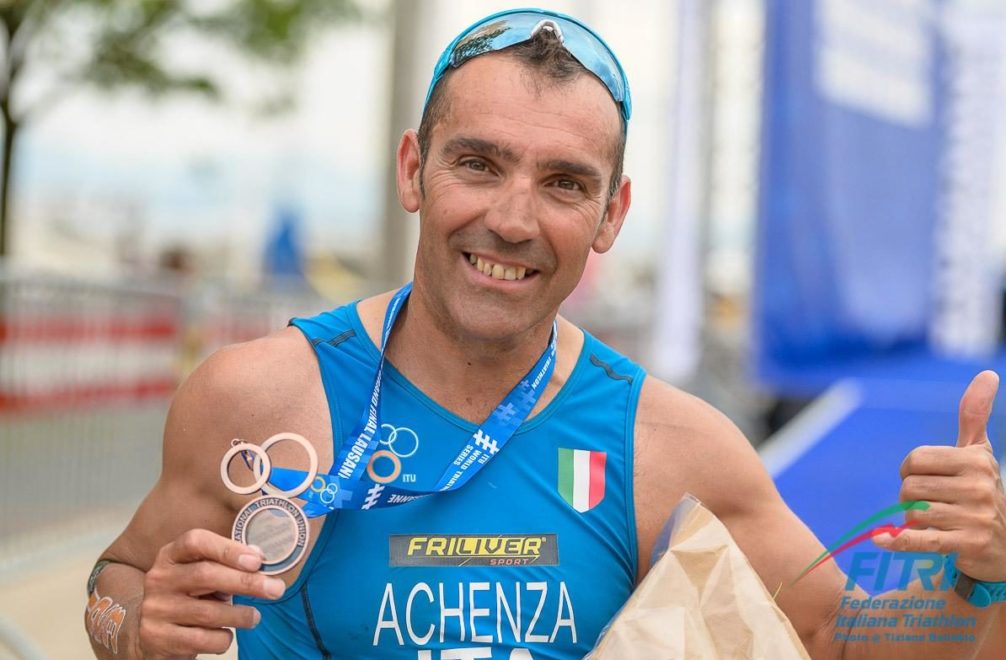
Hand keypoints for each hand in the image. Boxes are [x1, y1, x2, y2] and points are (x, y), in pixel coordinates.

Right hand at [137, 529, 284, 657]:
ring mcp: (155, 609)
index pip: (196, 541)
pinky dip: (223, 638)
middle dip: (246, 582)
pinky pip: (202, 639)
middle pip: (205, 575)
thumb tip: (260, 558)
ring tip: (254, 617)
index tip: (258, 560)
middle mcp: (159, 578)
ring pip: (207, 612)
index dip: (228, 549)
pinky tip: (227, 634)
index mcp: (171, 555)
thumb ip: (227, 564)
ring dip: (240, 615)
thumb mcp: (203, 575)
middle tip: (276, 589)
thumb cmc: (190, 598)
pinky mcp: (158, 637)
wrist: (155, 635)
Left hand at [874, 370, 1005, 581]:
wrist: (1005, 545)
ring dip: (913, 520)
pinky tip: (880, 539)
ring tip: (936, 522)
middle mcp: (979, 487)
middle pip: (909, 487)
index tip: (925, 479)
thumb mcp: (979, 452)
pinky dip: (898, 541)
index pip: (914, 460)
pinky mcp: (967, 544)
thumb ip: (974, 415)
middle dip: (909, 497)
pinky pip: (921, 539)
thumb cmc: (981, 490)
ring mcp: (975, 517)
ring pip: (912, 512)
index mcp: (976, 460)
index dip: (909, 471)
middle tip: (931, 504)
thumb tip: (987, 373)